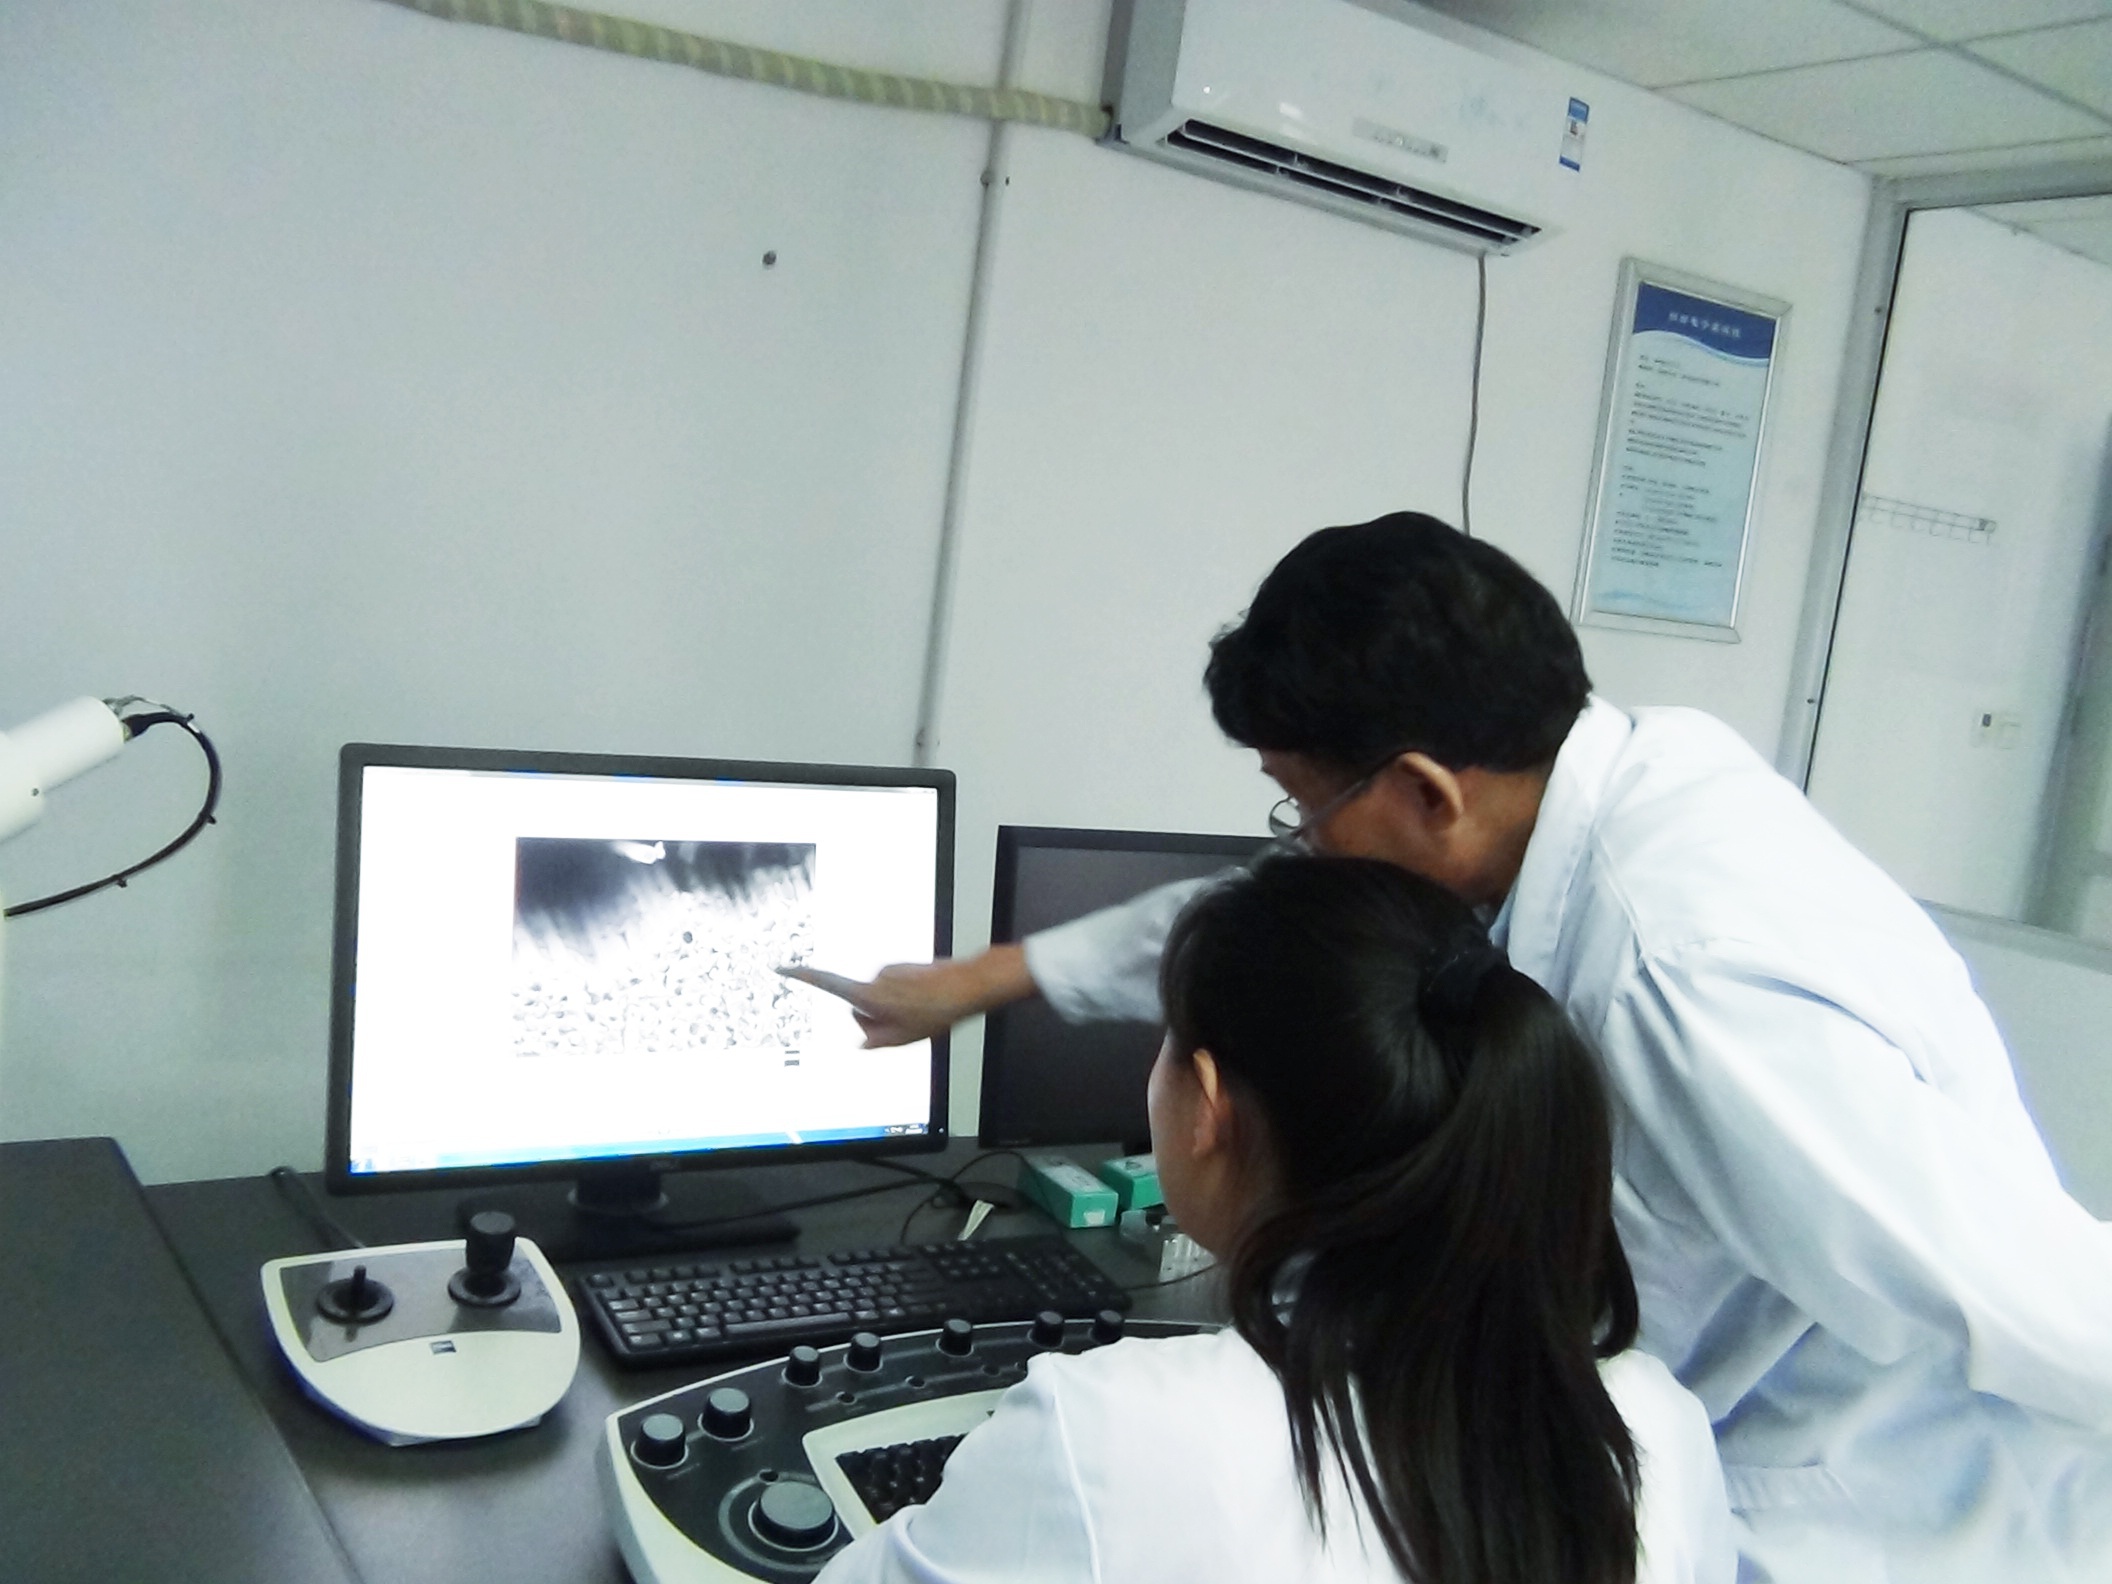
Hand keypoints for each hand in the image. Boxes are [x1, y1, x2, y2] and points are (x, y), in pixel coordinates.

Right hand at [778, 945, 1033, 1047]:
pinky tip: (925, 1004)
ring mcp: (889, 972)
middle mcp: (876, 979)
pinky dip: (906, 1001)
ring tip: (922, 1013)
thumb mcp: (906, 1038)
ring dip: (896, 1011)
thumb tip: (863, 1040)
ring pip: (881, 1001)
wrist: (968, 985)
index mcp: (871, 995)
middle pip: (860, 1008)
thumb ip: (879, 1040)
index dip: (803, 977)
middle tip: (907, 1024)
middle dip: (877, 1020)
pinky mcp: (902, 969)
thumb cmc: (939, 1009)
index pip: (829, 984)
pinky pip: (895, 991)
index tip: (781, 968)